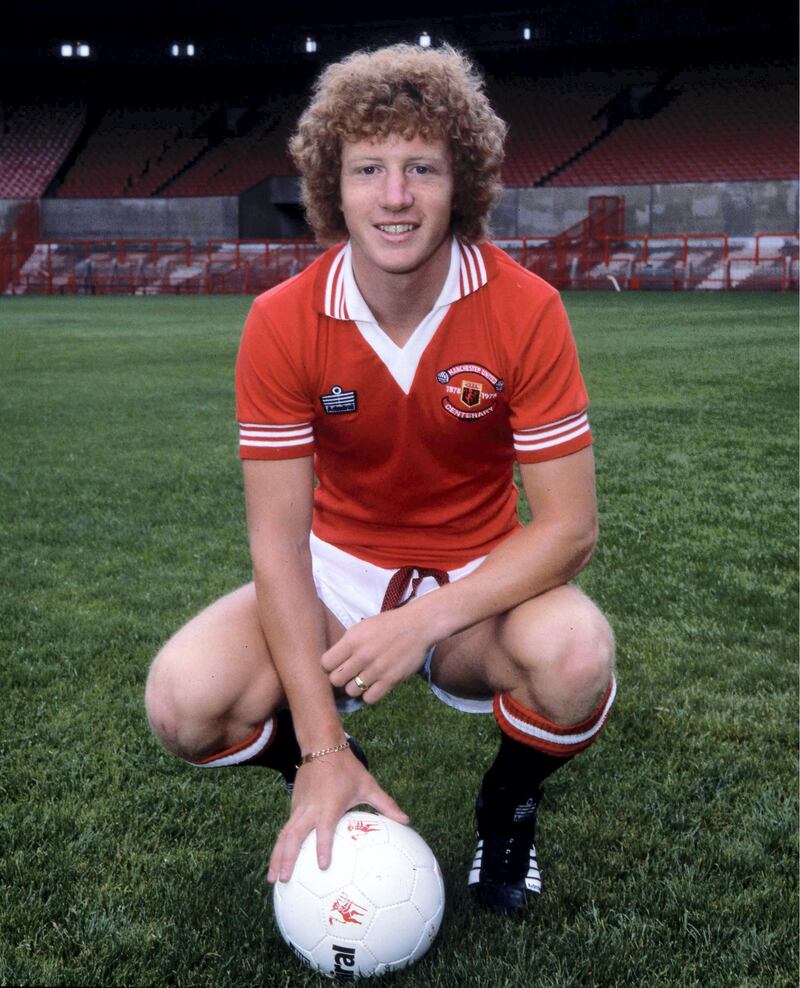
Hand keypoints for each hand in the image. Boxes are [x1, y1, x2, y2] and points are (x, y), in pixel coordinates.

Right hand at [266, 748, 408, 883]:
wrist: (322, 746)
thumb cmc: (347, 768)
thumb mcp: (368, 785)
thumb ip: (387, 805)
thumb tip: (407, 821)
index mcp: (329, 806)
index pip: (324, 830)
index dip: (323, 847)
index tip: (323, 866)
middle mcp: (309, 809)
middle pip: (293, 837)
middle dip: (286, 859)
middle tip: (283, 880)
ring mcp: (298, 808)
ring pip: (284, 835)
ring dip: (277, 857)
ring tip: (272, 879)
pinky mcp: (293, 807)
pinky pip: (285, 830)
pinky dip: (279, 847)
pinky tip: (278, 862)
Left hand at [321, 607, 433, 702]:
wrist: (418, 626)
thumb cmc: (388, 624)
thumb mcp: (362, 627)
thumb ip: (347, 644)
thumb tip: (333, 662)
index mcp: (352, 640)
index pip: (325, 663)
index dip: (329, 665)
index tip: (336, 664)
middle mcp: (362, 656)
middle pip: (335, 680)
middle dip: (340, 678)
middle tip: (348, 674)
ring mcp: (376, 670)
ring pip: (351, 691)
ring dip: (355, 687)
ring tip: (362, 679)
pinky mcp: (390, 680)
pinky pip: (369, 698)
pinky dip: (369, 694)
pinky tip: (373, 685)